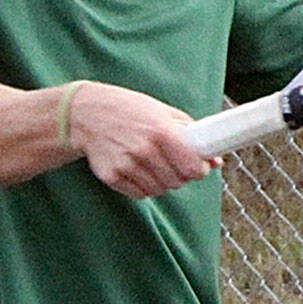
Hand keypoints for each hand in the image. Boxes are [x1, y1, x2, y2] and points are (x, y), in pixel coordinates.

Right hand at [66, 83, 222, 198]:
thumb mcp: (162, 111)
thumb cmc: (128, 109)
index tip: (199, 166)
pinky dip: (144, 186)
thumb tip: (215, 159)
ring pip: (160, 190)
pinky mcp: (112, 177)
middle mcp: (144, 150)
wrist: (86, 113)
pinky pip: (140, 194)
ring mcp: (127, 166)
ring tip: (153, 163)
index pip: (193, 168)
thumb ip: (190, 133)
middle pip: (178, 182)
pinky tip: (137, 168)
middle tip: (174, 162)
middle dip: (181, 175)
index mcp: (161, 132)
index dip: (200, 170)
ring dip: (162, 181)